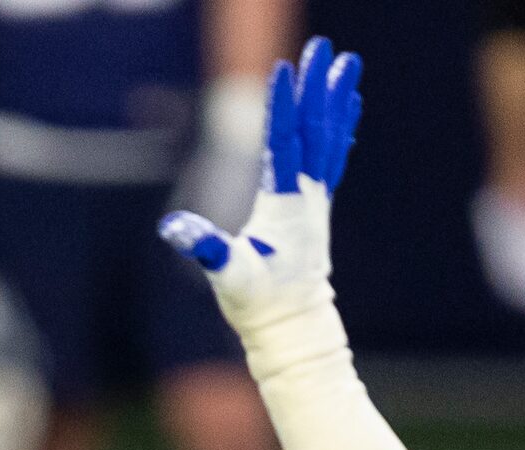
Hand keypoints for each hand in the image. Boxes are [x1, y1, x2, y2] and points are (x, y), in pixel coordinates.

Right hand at [159, 37, 361, 356]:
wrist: (293, 328)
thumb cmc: (259, 304)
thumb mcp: (229, 277)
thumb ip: (208, 250)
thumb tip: (176, 228)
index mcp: (286, 204)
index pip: (286, 142)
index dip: (285, 106)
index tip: (286, 68)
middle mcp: (308, 196)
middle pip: (315, 129)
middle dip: (319, 86)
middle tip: (326, 47)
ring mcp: (316, 200)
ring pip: (330, 138)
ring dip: (336, 99)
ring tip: (348, 63)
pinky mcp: (316, 208)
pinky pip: (332, 157)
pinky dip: (340, 128)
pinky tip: (347, 110)